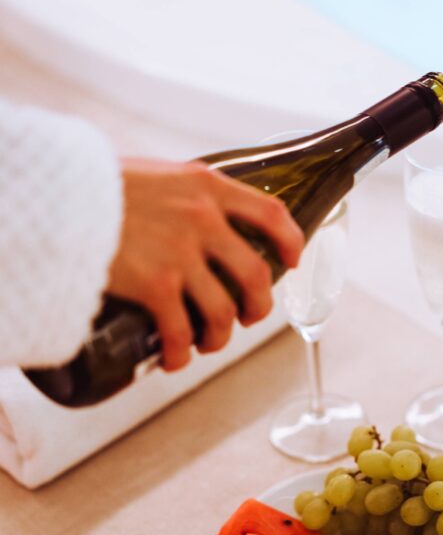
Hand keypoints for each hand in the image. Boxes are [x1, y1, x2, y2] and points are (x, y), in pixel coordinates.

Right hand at [107, 158, 303, 370]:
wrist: (57, 196)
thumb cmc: (98, 185)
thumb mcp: (156, 175)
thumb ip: (184, 195)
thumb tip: (201, 218)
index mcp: (206, 186)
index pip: (271, 214)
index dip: (291, 242)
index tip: (293, 260)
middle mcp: (202, 218)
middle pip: (256, 274)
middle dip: (258, 306)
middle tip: (249, 317)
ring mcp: (180, 253)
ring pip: (224, 311)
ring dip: (220, 336)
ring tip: (208, 343)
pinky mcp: (155, 284)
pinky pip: (180, 331)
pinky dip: (180, 353)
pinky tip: (173, 359)